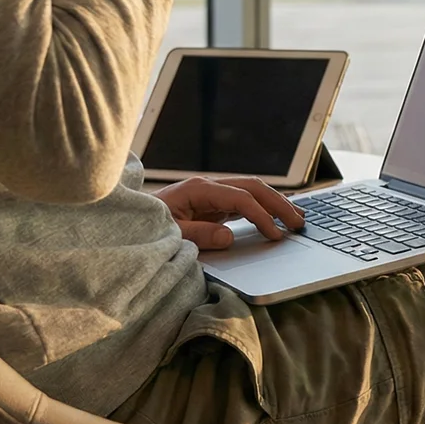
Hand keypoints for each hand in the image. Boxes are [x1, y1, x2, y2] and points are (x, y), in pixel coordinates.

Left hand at [153, 176, 306, 250]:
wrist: (125, 225)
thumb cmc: (142, 230)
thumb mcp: (167, 235)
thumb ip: (198, 235)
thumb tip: (229, 236)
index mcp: (197, 189)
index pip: (240, 198)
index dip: (261, 216)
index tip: (275, 235)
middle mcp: (206, 187)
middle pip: (252, 188)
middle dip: (278, 204)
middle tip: (299, 223)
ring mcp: (210, 194)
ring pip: (251, 192)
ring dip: (275, 204)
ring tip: (296, 218)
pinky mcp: (211, 205)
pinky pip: (243, 203)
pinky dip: (262, 209)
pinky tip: (275, 218)